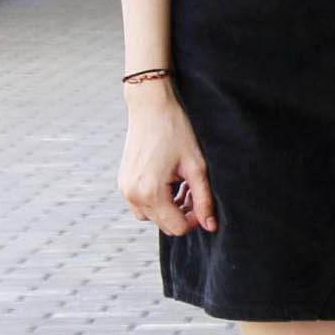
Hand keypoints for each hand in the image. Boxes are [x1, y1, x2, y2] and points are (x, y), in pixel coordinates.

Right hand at [118, 80, 217, 234]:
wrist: (150, 107)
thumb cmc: (176, 131)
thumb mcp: (196, 166)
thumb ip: (204, 199)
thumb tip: (211, 226)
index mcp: (150, 192)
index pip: (177, 227)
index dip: (195, 220)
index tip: (203, 201)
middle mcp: (133, 195)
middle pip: (164, 224)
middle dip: (183, 213)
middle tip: (194, 189)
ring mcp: (125, 189)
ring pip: (153, 216)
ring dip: (170, 208)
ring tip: (183, 184)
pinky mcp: (123, 182)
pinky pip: (142, 204)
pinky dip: (157, 200)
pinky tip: (170, 181)